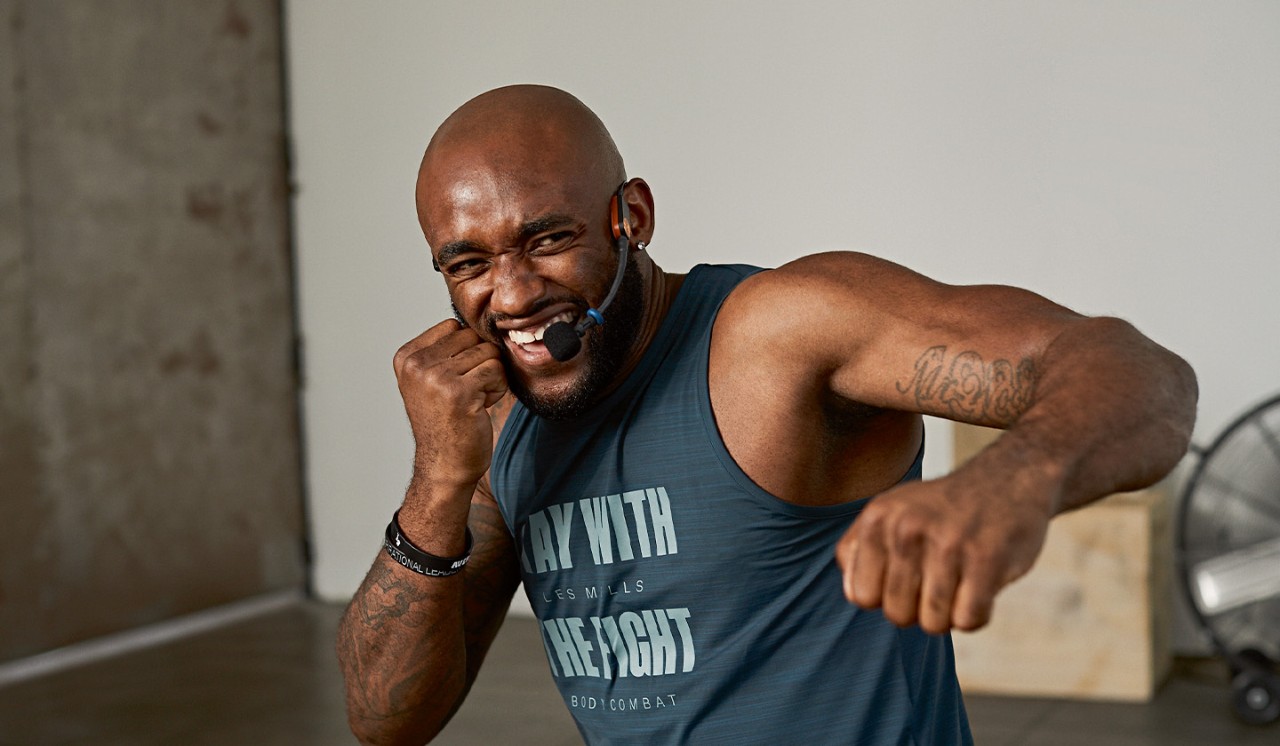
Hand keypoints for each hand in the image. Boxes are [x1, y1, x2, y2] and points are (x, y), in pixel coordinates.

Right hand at [393, 319, 507, 490]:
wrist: (445, 465)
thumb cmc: (446, 421)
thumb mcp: (431, 379)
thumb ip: (444, 349)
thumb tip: (478, 319)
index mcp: (406, 357)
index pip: (454, 327)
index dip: (465, 352)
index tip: (454, 381)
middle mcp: (416, 364)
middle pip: (473, 337)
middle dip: (480, 363)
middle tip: (466, 393)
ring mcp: (435, 377)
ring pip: (488, 353)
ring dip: (490, 378)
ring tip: (472, 401)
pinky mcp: (459, 392)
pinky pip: (497, 371)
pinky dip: (497, 390)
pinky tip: (479, 408)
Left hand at [833, 473, 1051, 633]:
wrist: (1008, 479)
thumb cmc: (942, 509)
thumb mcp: (890, 512)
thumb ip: (859, 549)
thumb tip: (854, 594)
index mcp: (877, 518)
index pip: (861, 596)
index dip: (885, 598)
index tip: (906, 579)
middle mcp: (907, 528)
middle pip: (897, 615)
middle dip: (918, 611)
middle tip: (937, 583)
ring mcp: (947, 543)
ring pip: (933, 623)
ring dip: (949, 615)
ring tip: (958, 585)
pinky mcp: (987, 559)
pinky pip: (969, 620)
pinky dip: (976, 616)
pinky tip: (981, 589)